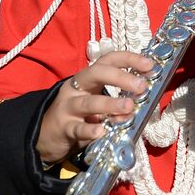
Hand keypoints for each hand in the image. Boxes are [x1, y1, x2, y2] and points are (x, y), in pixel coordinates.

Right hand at [37, 51, 152, 164]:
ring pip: (89, 102)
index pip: (108, 60)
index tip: (149, 65)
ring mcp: (68, 108)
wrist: (45, 136)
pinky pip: (78, 128)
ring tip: (128, 107)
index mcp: (87, 78)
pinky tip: (102, 131)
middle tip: (141, 86)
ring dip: (110, 103)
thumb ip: (116, 100)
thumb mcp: (94, 102)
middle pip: (96, 73)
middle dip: (121, 77)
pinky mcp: (64, 128)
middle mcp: (76, 88)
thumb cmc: (77, 116)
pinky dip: (90, 130)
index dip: (129, 59)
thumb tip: (143, 99)